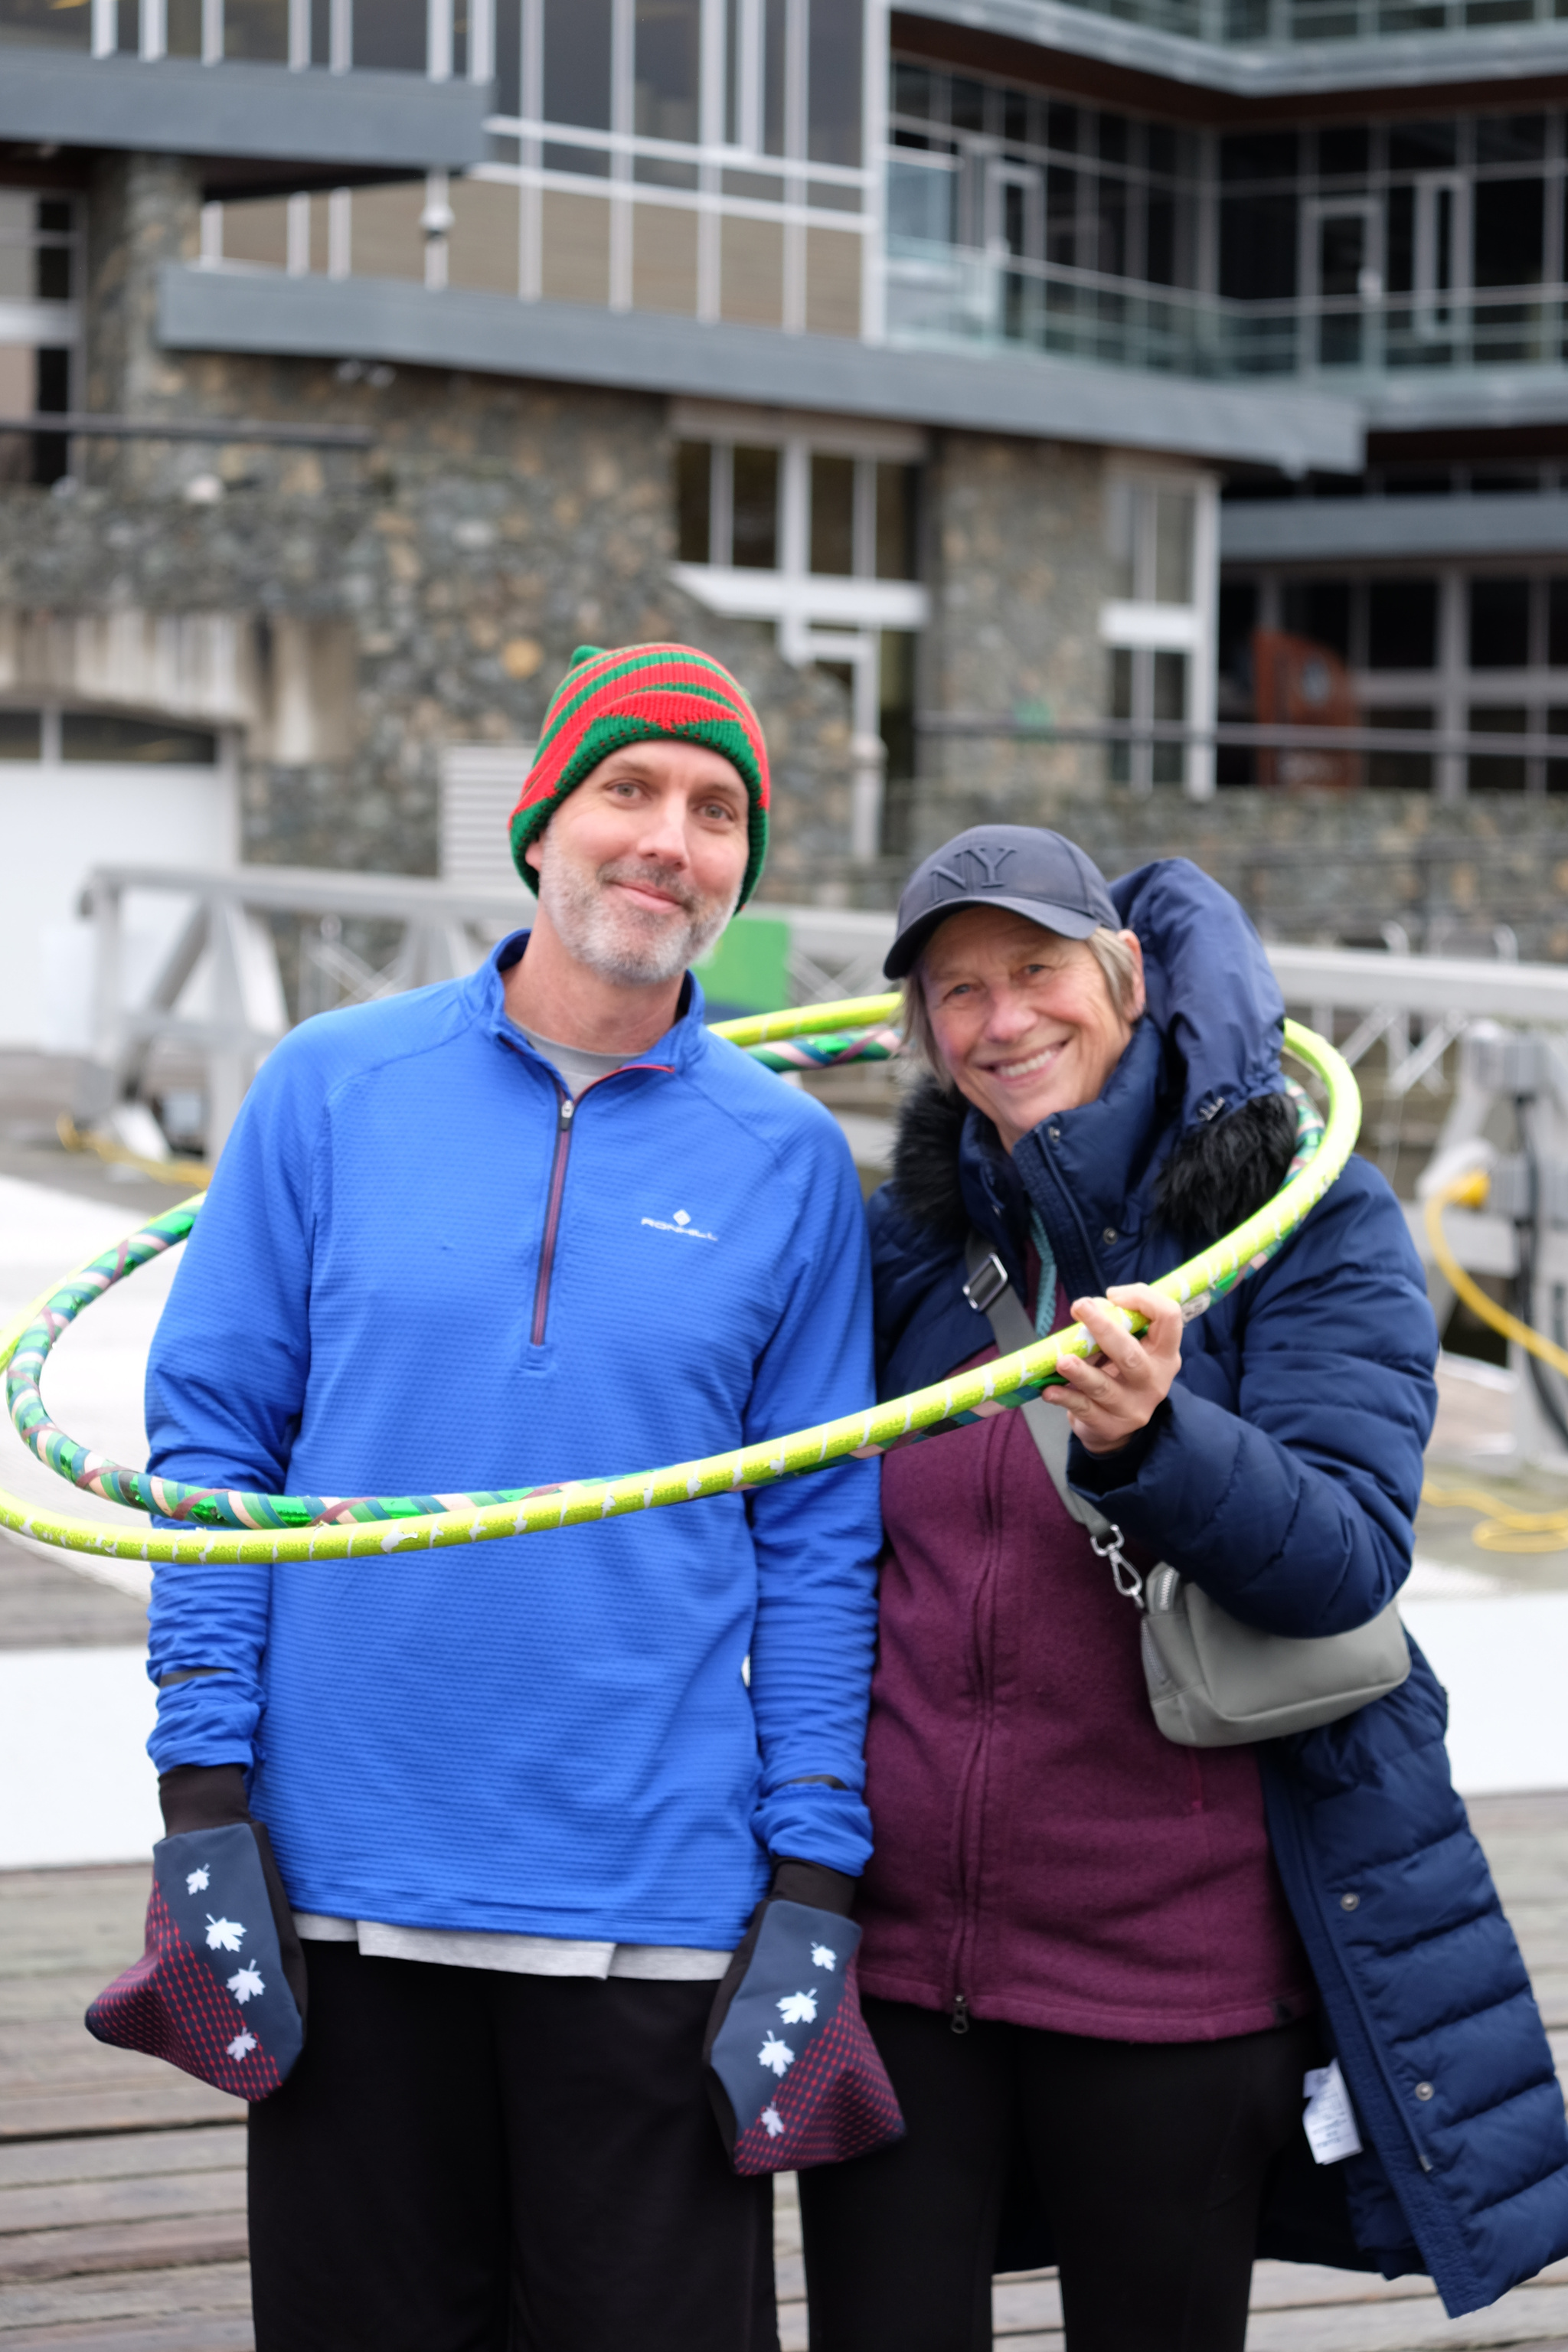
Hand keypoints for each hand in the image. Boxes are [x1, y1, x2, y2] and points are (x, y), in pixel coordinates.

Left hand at [1046, 1284, 1182, 1455]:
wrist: (1116, 1426)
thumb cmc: (1119, 1373)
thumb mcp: (1128, 1347)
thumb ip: (1117, 1324)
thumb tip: (1091, 1306)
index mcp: (1165, 1354)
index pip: (1169, 1318)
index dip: (1143, 1299)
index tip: (1112, 1294)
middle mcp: (1155, 1381)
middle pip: (1131, 1354)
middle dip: (1104, 1328)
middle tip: (1080, 1306)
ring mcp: (1134, 1407)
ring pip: (1104, 1386)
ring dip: (1081, 1372)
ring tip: (1062, 1361)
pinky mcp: (1110, 1426)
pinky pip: (1084, 1409)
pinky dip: (1065, 1397)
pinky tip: (1049, 1390)